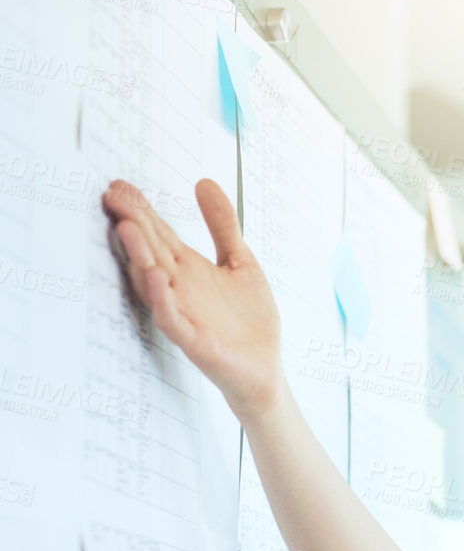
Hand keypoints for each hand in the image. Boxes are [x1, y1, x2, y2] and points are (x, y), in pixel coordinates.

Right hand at [101, 178, 284, 422]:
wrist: (264, 369)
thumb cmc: (248, 319)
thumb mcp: (240, 262)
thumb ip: (223, 225)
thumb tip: (204, 182)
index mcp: (187, 269)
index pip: (159, 233)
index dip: (142, 209)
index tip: (120, 184)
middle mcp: (179, 287)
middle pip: (151, 250)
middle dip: (133, 223)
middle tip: (113, 194)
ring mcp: (183, 313)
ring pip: (153, 282)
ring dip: (140, 255)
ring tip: (127, 227)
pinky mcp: (192, 340)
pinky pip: (171, 317)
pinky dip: (162, 298)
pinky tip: (155, 277)